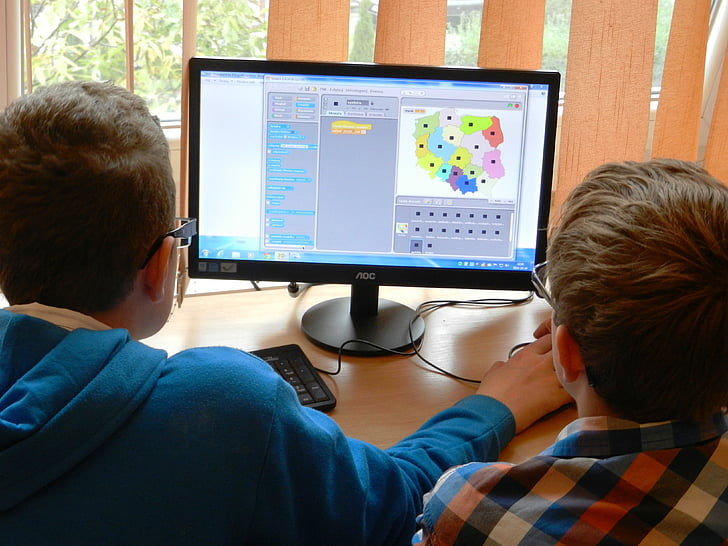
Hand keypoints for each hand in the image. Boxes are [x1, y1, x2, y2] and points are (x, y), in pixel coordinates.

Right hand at [475, 318, 572, 432]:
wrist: (493, 412)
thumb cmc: (491, 394)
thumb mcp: (494, 372)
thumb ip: (504, 365)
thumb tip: (504, 365)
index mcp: (525, 355)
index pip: (549, 338)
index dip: (556, 342)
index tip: (557, 349)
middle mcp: (540, 363)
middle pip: (566, 349)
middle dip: (571, 354)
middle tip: (571, 363)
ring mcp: (550, 379)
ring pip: (575, 367)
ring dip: (577, 372)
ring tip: (578, 378)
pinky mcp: (556, 397)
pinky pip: (575, 390)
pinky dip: (579, 391)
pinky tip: (578, 394)